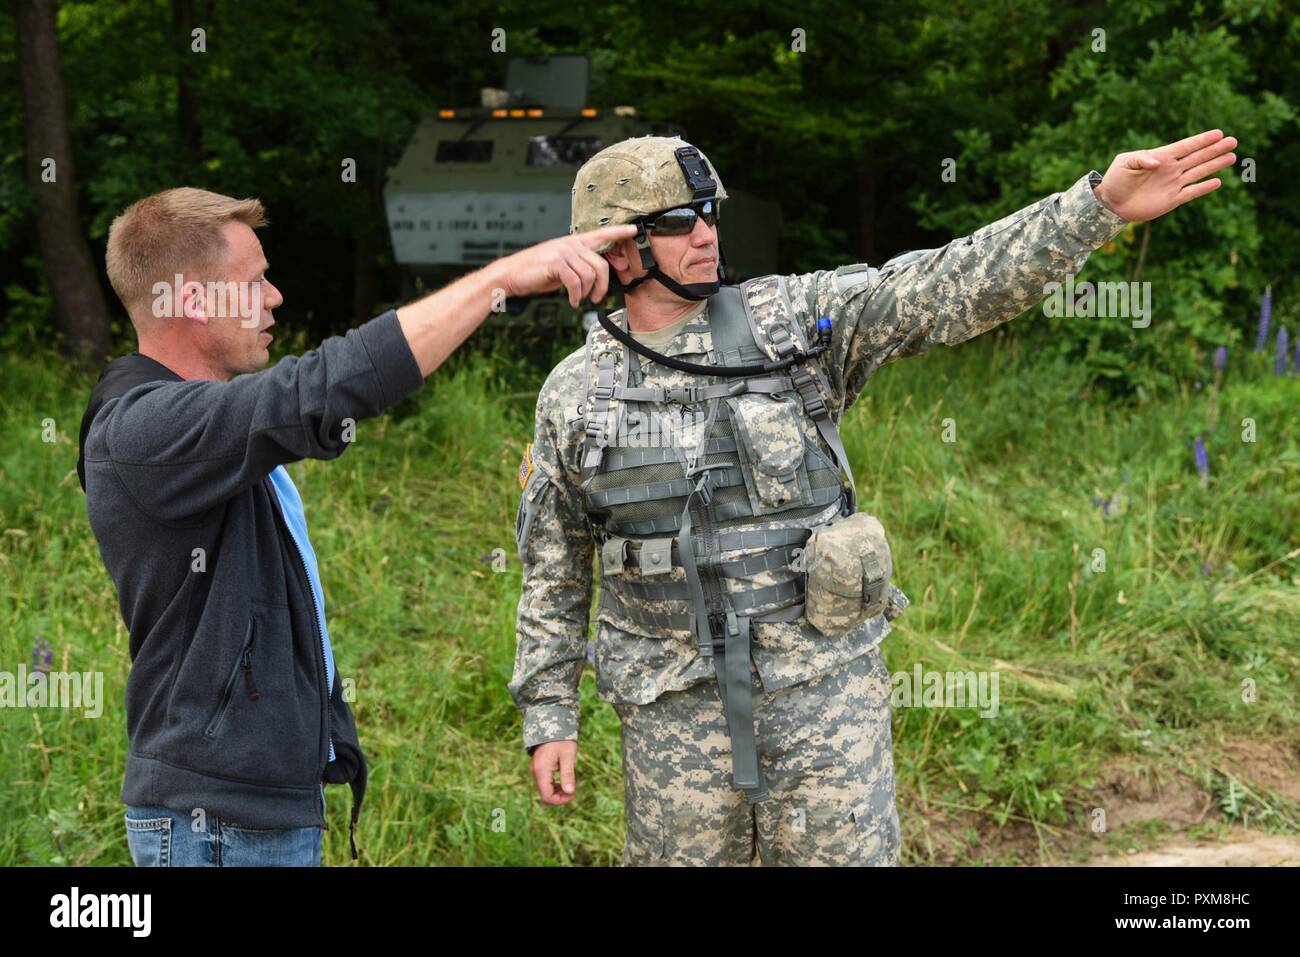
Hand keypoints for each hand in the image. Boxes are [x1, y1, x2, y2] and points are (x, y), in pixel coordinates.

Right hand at [497, 225, 636, 306]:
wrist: (511, 275)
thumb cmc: (537, 273)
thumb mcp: (562, 267)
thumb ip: (579, 266)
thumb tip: (597, 276)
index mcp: (573, 242)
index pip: (600, 234)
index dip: (618, 232)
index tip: (633, 230)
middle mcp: (570, 244)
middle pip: (600, 265)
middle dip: (602, 286)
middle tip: (597, 298)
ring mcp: (563, 251)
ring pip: (589, 275)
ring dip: (586, 293)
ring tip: (579, 300)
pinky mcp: (556, 262)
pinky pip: (576, 282)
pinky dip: (576, 295)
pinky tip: (573, 301)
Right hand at [531, 739, 577, 804]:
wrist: (551, 723)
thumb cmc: (561, 739)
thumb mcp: (568, 755)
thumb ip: (568, 774)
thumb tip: (570, 792)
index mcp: (541, 771)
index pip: (547, 796)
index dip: (560, 800)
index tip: (573, 794)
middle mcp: (536, 772)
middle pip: (545, 794)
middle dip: (559, 796)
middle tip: (573, 791)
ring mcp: (536, 770)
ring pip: (544, 789)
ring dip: (557, 791)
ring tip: (570, 785)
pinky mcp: (539, 767)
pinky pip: (545, 782)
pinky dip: (554, 785)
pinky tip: (564, 780)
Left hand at [1093, 129, 1237, 222]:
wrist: (1110, 203)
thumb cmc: (1116, 179)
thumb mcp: (1124, 163)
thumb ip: (1141, 159)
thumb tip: (1157, 162)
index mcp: (1161, 157)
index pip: (1185, 146)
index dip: (1202, 140)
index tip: (1218, 133)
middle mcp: (1171, 169)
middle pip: (1197, 157)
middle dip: (1215, 149)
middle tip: (1234, 141)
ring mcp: (1172, 184)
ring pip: (1198, 172)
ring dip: (1215, 165)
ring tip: (1232, 156)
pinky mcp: (1171, 200)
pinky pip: (1191, 193)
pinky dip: (1203, 188)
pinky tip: (1217, 182)